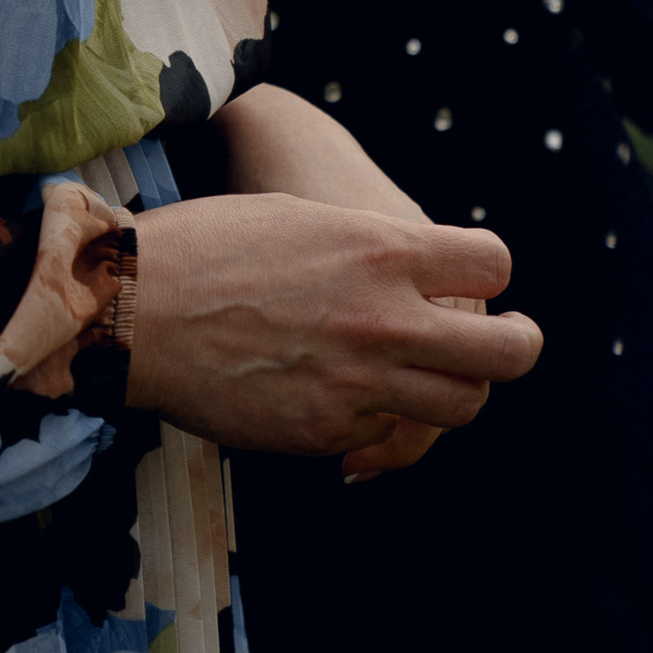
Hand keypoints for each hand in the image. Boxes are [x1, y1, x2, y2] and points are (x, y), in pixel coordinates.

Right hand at [218, 83, 493, 475]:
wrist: (134, 310)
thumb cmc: (211, 245)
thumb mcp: (306, 219)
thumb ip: (374, 248)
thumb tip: (419, 272)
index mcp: (382, 250)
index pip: (492, 265)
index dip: (490, 271)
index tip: (477, 277)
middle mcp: (386, 320)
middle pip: (506, 353)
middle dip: (518, 348)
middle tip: (512, 345)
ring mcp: (361, 384)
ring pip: (459, 406)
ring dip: (454, 391)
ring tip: (434, 378)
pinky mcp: (326, 433)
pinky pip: (383, 432)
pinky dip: (373, 417)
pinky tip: (340, 395)